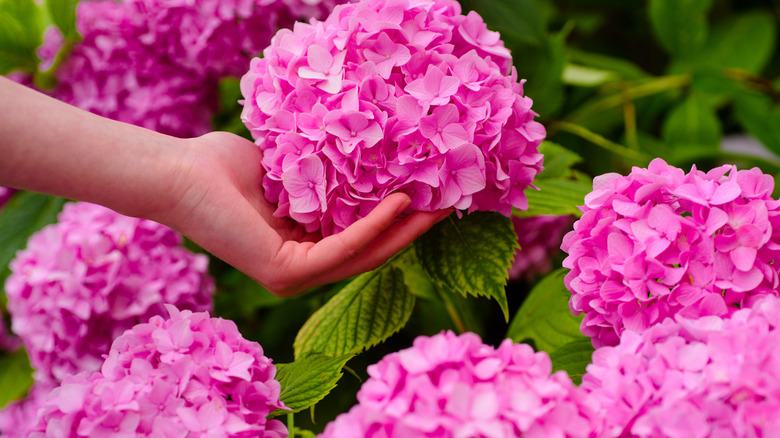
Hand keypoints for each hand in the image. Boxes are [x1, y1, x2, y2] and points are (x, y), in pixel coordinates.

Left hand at [157, 131, 450, 296]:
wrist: (180, 173)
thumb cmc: (224, 167)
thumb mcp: (290, 170)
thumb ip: (326, 175)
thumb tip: (365, 155)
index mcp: (303, 245)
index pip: (361, 238)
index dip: (399, 220)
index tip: (431, 192)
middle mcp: (302, 268)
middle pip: (370, 252)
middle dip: (413, 230)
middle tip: (450, 204)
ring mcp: (294, 277)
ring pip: (363, 257)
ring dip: (404, 232)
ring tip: (440, 205)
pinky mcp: (285, 273)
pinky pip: (342, 250)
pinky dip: (374, 227)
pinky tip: (400, 204)